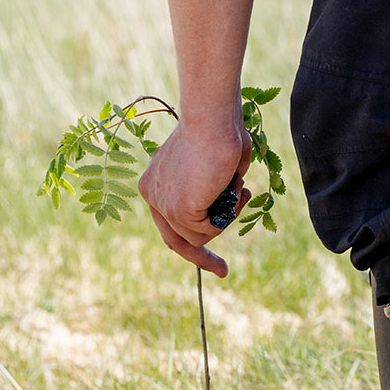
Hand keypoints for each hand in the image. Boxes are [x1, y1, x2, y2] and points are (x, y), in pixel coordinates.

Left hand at [138, 117, 251, 276]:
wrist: (212, 117)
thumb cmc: (220, 128)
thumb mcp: (211, 163)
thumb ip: (211, 187)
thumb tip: (227, 202)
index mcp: (154, 180)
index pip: (167, 222)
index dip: (187, 242)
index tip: (206, 256)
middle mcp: (151, 193)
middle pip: (178, 238)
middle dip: (202, 256)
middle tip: (223, 271)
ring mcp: (163, 204)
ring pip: (201, 234)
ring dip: (228, 214)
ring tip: (238, 187)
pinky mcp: (180, 210)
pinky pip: (212, 228)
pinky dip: (231, 211)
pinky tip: (235, 186)